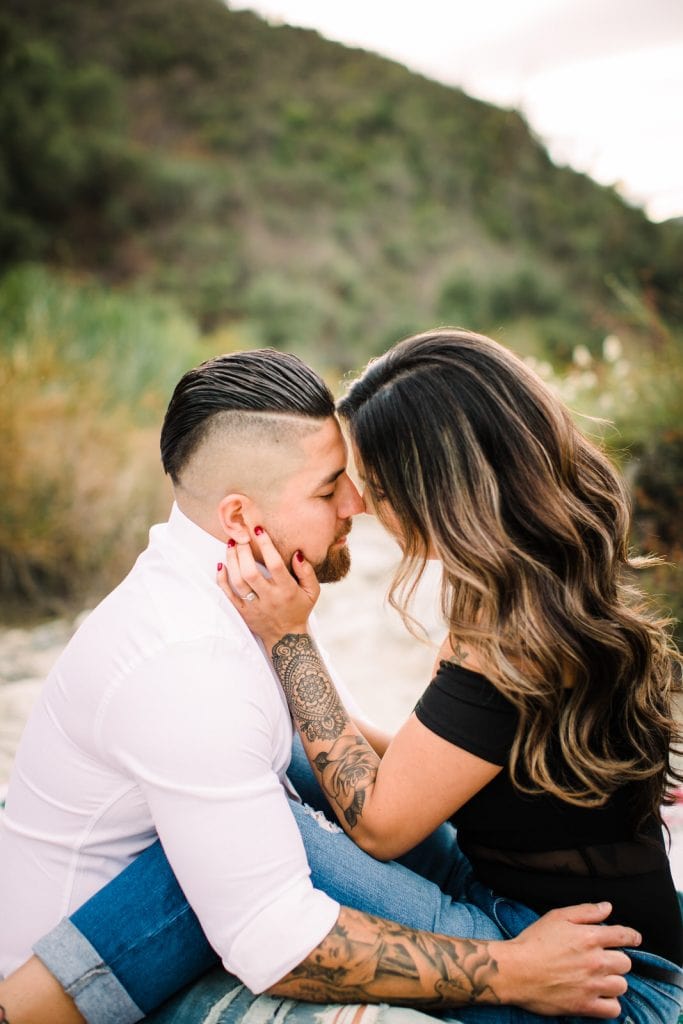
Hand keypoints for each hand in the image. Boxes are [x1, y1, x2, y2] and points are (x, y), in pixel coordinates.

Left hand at [216, 526, 319, 649]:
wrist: (286, 639)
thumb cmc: (299, 609)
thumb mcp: (312, 592)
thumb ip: (307, 572)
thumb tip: (296, 553)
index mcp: (287, 591)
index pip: (275, 565)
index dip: (266, 545)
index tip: (258, 530)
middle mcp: (269, 598)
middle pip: (251, 573)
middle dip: (243, 552)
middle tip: (240, 536)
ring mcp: (254, 607)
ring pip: (238, 582)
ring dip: (232, 561)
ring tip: (230, 545)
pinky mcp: (243, 613)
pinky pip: (228, 595)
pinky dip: (222, 579)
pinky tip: (221, 565)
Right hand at [496, 902, 639, 1017]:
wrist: (515, 970)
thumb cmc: (533, 941)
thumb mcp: (557, 916)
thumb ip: (585, 911)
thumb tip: (607, 907)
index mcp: (590, 937)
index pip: (623, 936)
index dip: (632, 936)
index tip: (634, 939)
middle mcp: (595, 961)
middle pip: (625, 963)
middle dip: (617, 959)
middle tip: (604, 960)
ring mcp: (592, 985)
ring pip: (622, 986)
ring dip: (614, 981)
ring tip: (601, 978)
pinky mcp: (585, 1005)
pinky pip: (613, 1009)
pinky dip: (610, 1004)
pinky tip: (600, 996)